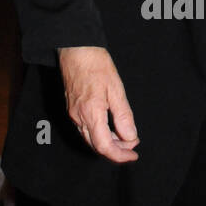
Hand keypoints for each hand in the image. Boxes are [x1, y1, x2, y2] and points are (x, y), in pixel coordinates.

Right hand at [57, 46, 139, 162]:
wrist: (76, 49)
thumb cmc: (96, 65)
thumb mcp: (116, 90)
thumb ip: (123, 116)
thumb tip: (130, 137)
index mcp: (91, 114)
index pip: (104, 146)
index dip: (120, 155)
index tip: (133, 155)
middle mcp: (79, 118)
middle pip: (97, 146)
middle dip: (116, 150)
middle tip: (133, 143)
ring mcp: (73, 114)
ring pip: (90, 139)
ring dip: (108, 142)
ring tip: (125, 135)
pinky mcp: (72, 109)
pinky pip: (85, 130)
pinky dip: (99, 134)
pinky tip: (110, 127)